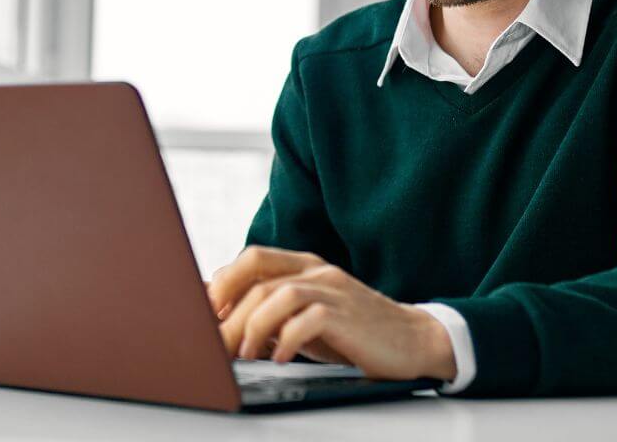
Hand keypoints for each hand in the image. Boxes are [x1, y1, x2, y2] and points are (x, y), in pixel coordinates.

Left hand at [206, 245, 456, 381]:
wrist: (411, 341)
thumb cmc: (352, 332)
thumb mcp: (306, 318)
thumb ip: (272, 312)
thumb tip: (221, 321)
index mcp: (305, 266)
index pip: (254, 258)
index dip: (224, 282)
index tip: (204, 313)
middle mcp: (317, 272)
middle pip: (259, 280)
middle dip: (230, 315)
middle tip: (216, 346)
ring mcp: (334, 290)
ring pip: (279, 295)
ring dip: (254, 327)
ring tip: (245, 354)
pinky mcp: (348, 314)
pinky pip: (308, 319)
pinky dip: (287, 339)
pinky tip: (279, 358)